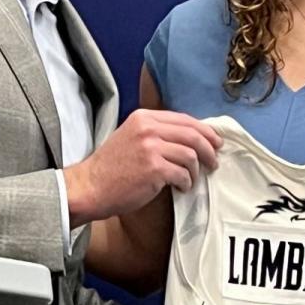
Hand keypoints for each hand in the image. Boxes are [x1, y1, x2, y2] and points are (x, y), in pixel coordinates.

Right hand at [64, 109, 221, 225]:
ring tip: (190, 179)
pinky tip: (181, 187)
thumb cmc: (111, 166)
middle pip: (192, 134)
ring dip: (195, 170)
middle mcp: (148, 129)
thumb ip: (156, 132)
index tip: (214, 142)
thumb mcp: (131, 136)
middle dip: (209, 149)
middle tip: (213, 162)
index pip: (184, 119)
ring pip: (190, 155)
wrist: (90, 187)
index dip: (204, 131)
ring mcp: (151, 148)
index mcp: (144, 117)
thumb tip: (190, 138)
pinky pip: (183, 174)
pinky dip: (186, 182)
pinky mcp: (154, 169)